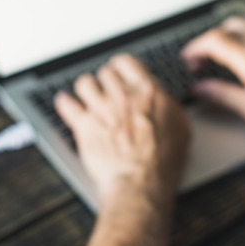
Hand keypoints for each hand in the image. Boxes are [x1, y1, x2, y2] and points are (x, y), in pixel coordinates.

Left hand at [54, 54, 190, 202]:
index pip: (127, 62)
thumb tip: (164, 100)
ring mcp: (101, 109)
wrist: (140, 182)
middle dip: (105, 80)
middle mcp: (122, 96)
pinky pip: (67, 105)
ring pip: (85, 83)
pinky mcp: (85, 126)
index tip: (120, 71)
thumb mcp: (179, 127)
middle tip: (106, 88)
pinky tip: (66, 102)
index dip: (121, 66)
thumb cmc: (162, 161)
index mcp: (147, 92)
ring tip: (88, 94)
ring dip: (87, 88)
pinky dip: (65, 103)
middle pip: (105, 73)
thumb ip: (168, 106)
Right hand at [181, 16, 244, 126]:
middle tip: (203, 59)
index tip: (189, 57)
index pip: (213, 41)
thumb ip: (222, 95)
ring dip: (225, 32)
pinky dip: (244, 28)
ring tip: (221, 49)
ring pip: (241, 21)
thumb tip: (201, 89)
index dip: (195, 47)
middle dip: (208, 41)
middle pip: (224, 28)